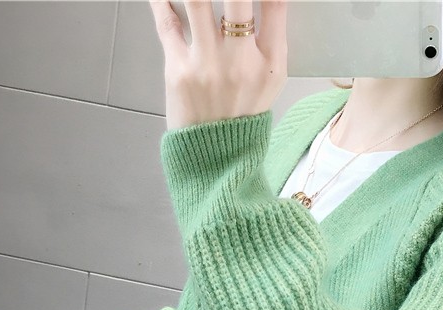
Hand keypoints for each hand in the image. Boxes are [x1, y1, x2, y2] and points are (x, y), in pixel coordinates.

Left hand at [149, 0, 287, 130]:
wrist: (217, 159)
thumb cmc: (242, 114)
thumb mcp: (271, 79)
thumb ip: (273, 35)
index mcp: (270, 62)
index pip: (275, 3)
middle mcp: (241, 61)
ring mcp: (208, 65)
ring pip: (196, 1)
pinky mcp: (179, 71)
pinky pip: (167, 22)